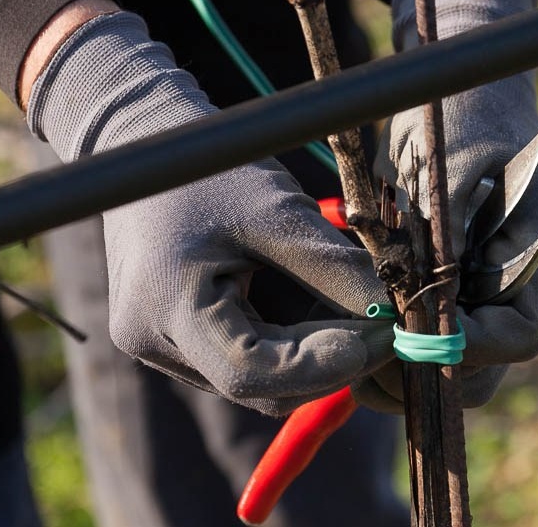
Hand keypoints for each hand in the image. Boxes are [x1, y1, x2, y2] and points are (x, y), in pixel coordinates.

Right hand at [26, 10, 394, 415]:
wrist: (145, 149)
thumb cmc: (209, 169)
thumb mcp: (278, 212)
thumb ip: (334, 270)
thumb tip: (393, 315)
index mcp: (166, 306)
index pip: (252, 374)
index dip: (325, 365)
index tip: (384, 335)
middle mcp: (153, 340)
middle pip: (256, 387)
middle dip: (327, 365)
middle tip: (383, 329)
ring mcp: (158, 345)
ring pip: (253, 380)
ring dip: (311, 357)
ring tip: (353, 310)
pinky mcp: (171, 339)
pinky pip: (240, 360)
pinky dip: (287, 344)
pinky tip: (316, 307)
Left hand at [356, 0, 537, 412]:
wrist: (464, 78)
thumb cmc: (458, 108)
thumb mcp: (448, 159)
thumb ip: (443, 228)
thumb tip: (434, 300)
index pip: (521, 333)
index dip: (467, 350)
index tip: (407, 343)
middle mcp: (532, 274)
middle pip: (494, 361)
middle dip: (434, 370)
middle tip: (370, 365)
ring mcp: (501, 280)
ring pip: (466, 357)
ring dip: (415, 362)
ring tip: (361, 353)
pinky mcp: (469, 280)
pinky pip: (444, 330)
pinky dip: (408, 339)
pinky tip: (368, 329)